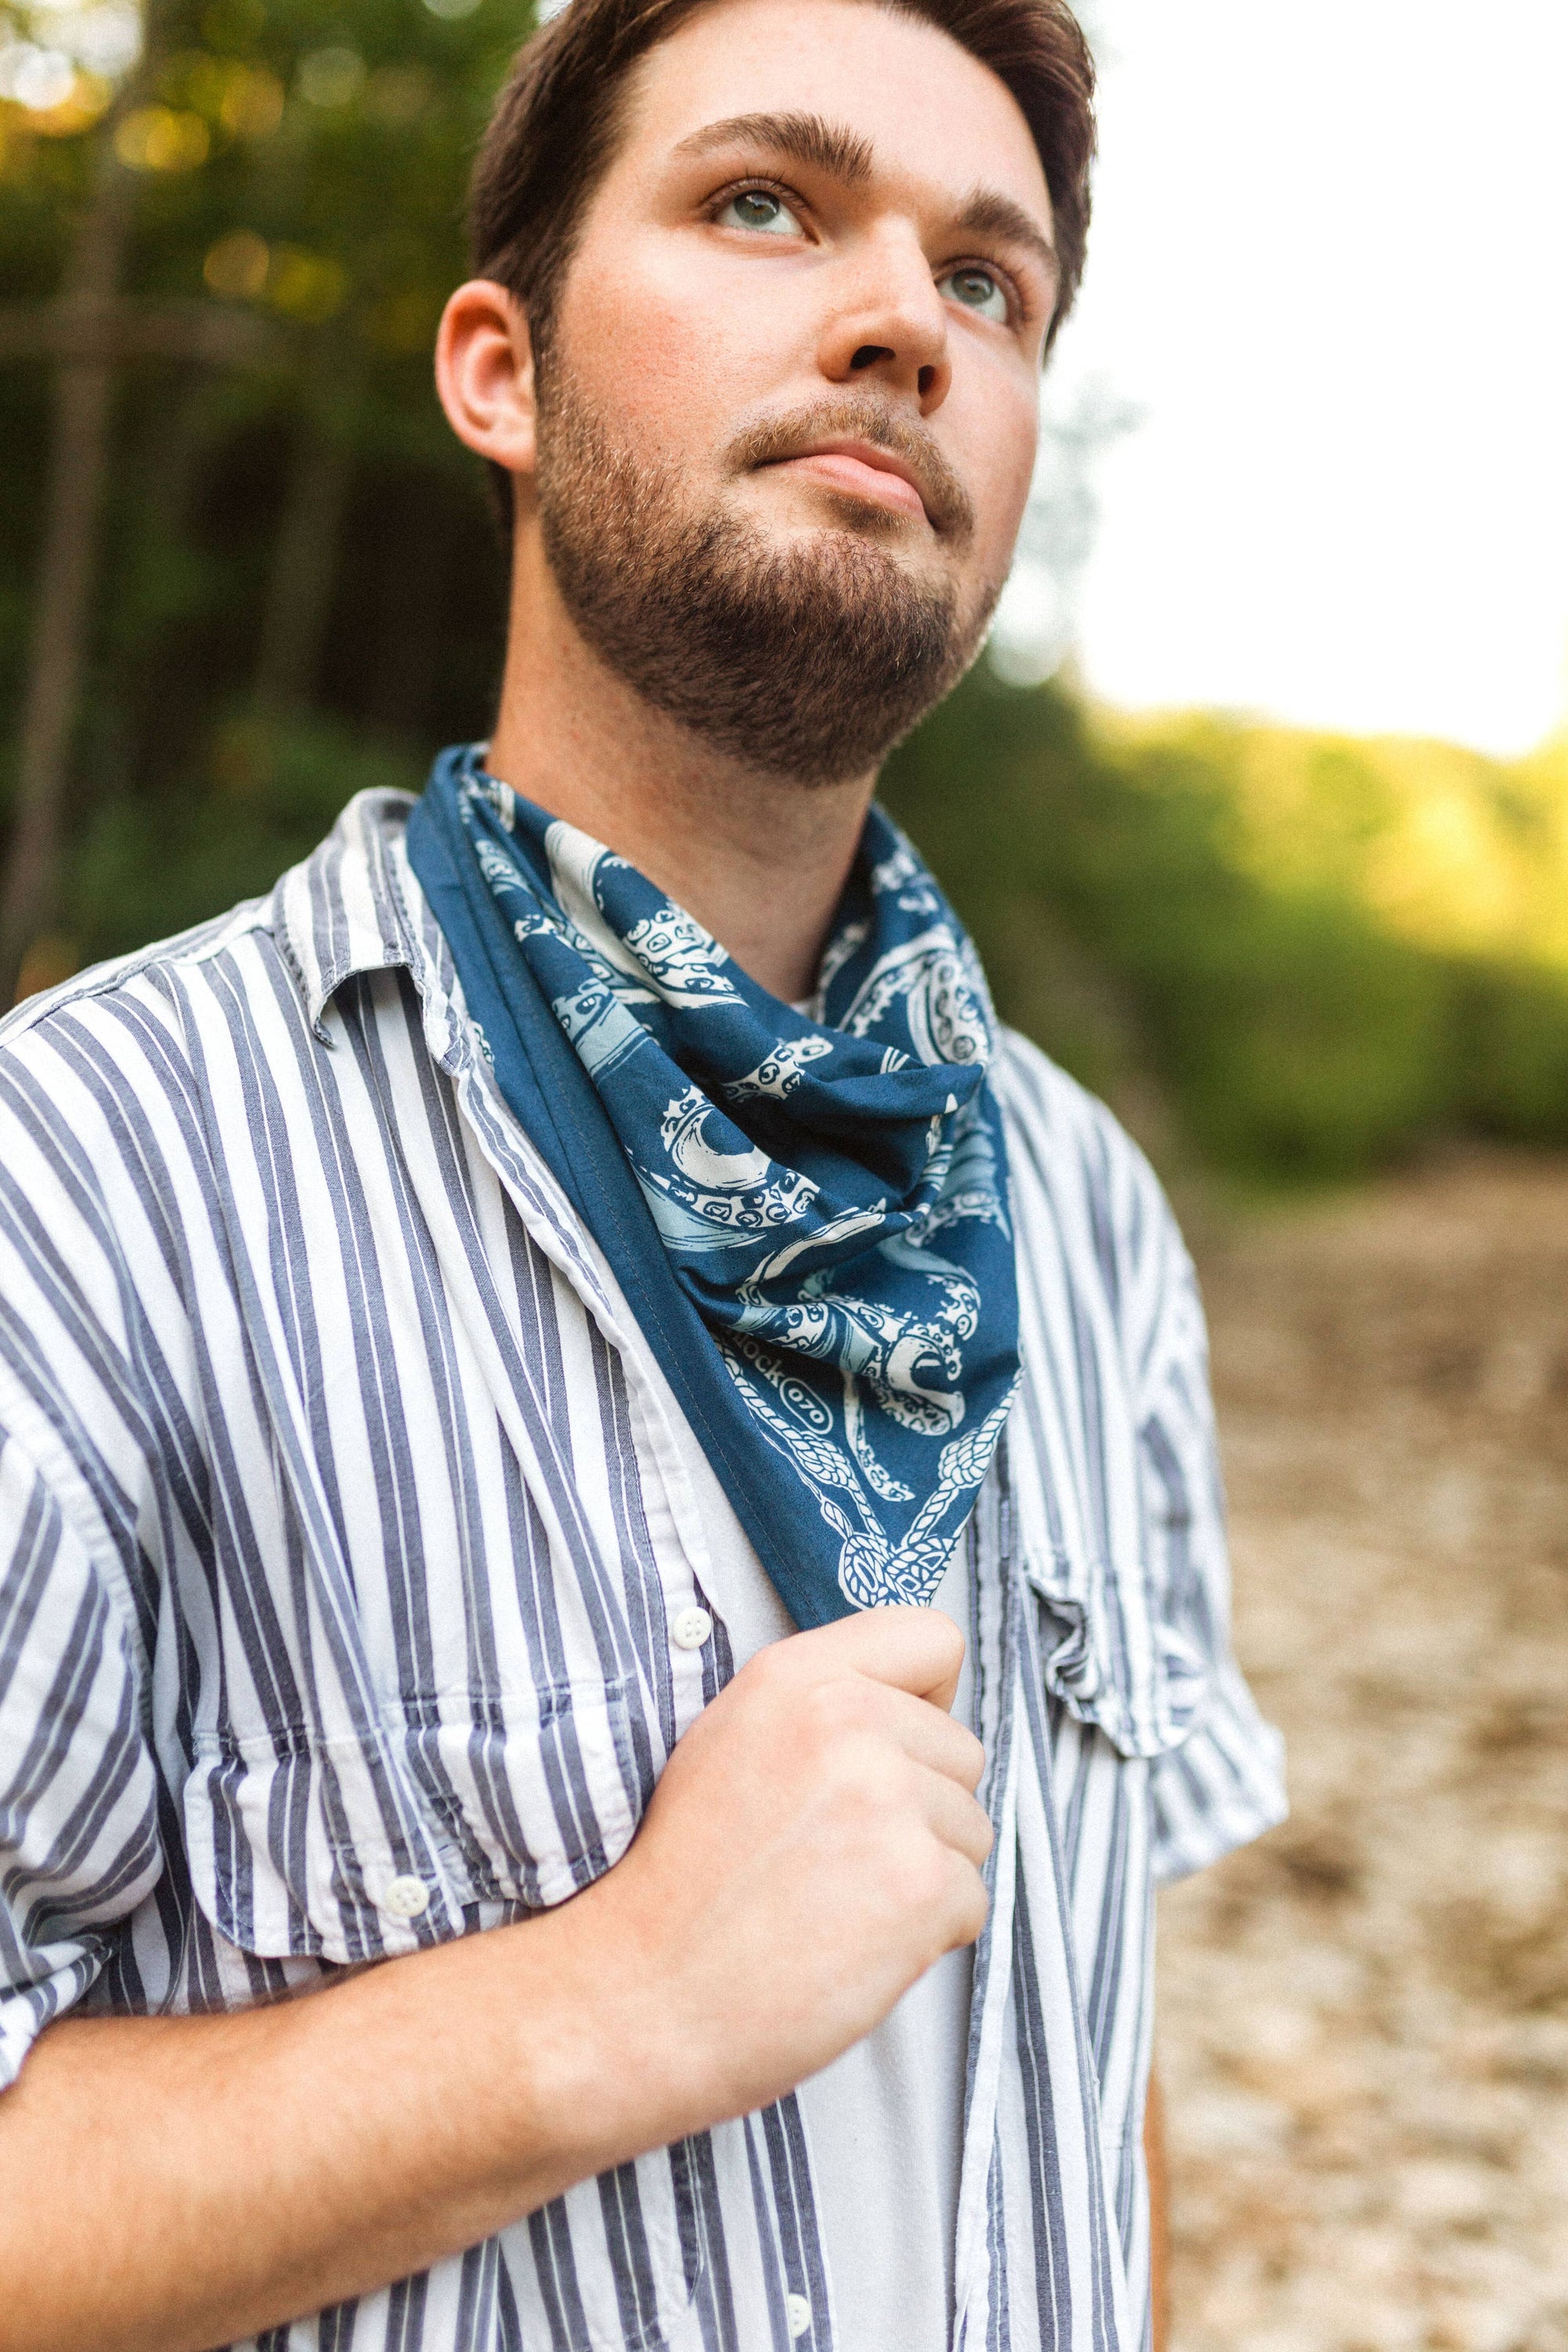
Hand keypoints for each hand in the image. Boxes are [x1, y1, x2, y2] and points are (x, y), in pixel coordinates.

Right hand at [563, 1605, 991, 2137]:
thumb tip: (911, 1711)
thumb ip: (820, 1707)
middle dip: (922, 1809)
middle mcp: (850, 1721)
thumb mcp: (728, 1742)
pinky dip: (928, 1936)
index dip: (928, 1701)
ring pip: (971, 1830)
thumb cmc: (685, 1884)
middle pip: (961, 1751)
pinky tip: (854, 1944)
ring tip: (838, 1903)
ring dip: (924, 1874)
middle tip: (838, 1857)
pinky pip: (973, 1901)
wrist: (645, 1995)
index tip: (899, 1747)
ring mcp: (890, 1799)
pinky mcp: (921, 1883)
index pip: (931, 1638)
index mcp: (798, 1676)